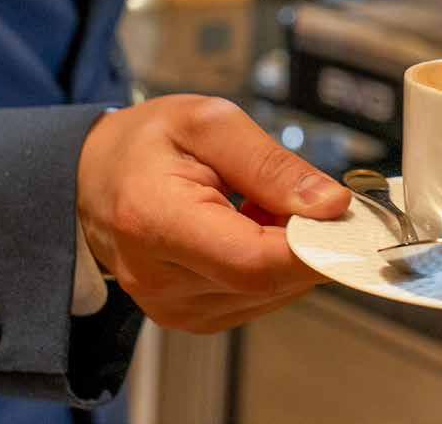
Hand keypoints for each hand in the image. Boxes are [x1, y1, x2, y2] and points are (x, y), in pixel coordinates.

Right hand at [76, 95, 349, 332]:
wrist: (94, 177)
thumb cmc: (147, 143)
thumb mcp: (211, 123)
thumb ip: (272, 164)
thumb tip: (331, 204)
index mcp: (155, 221)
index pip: (254, 261)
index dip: (313, 246)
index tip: (347, 217)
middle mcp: (160, 280)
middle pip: (270, 281)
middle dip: (309, 241)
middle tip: (309, 194)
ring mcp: (173, 308)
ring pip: (273, 293)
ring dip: (290, 251)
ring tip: (262, 204)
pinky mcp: (191, 317)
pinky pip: (259, 296)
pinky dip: (273, 264)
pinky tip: (251, 228)